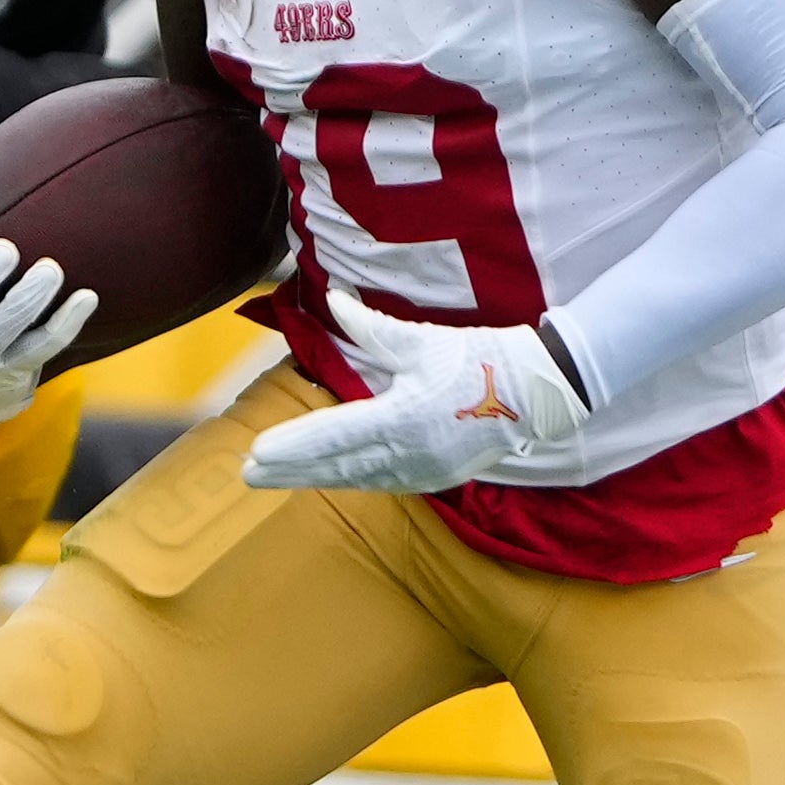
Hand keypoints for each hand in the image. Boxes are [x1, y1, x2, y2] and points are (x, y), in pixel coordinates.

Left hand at [243, 289, 590, 494]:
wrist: (537, 393)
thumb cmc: (479, 359)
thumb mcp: (422, 340)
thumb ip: (372, 328)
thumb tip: (335, 302)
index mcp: (403, 417)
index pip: (333, 436)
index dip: (293, 446)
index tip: (256, 452)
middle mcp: (409, 452)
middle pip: (336, 466)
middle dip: (290, 470)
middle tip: (247, 473)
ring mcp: (422, 471)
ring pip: (355, 478)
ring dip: (314, 477)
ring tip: (276, 476)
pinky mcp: (434, 479)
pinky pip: (380, 482)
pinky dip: (348, 479)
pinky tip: (326, 477)